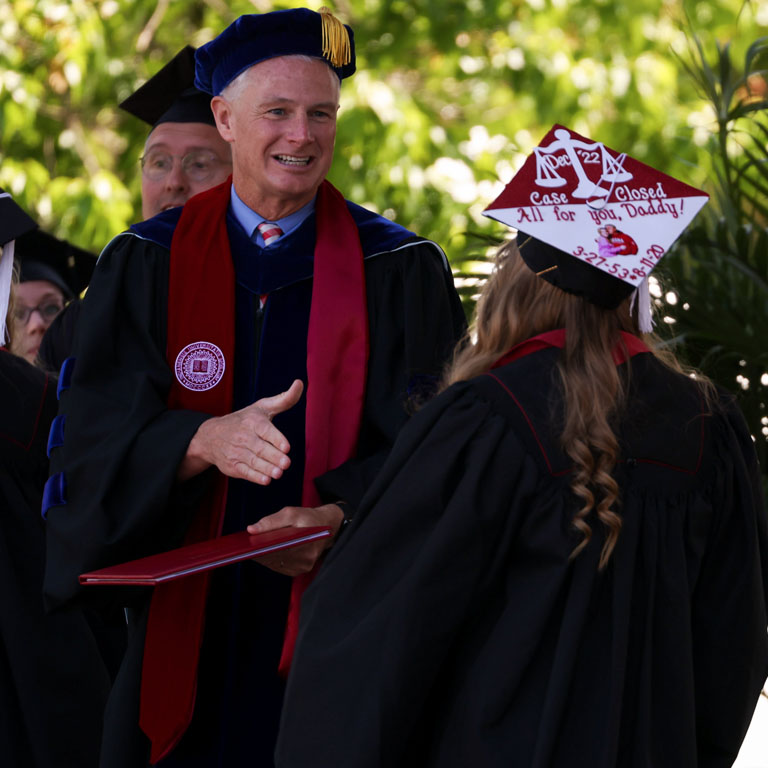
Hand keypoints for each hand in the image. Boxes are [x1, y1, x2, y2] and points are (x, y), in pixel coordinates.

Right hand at [177, 380, 302, 483]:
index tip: (286, 447)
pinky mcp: (232, 466)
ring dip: (267, 468)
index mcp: (253, 421)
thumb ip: (284, 399)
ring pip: (253, 461)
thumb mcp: (262, 407)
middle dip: (274, 456)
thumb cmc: (244, 420)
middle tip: (286, 463)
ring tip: (279, 473)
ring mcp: (236, 452)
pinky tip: (266, 480)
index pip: (265, 430)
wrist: (211, 436)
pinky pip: (245, 472)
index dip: (276, 439)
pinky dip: (255, 477)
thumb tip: (300, 383)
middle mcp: (243, 436)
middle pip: (260, 448)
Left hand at [247, 503, 344, 576]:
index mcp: (305, 543)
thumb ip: (271, 521)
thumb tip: (251, 530)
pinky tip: (262, 552)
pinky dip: (270, 559)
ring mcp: (303, 567)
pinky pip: (280, 567)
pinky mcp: (300, 570)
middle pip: (274, 558)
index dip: (259, 549)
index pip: (276, 550)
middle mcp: (305, 559)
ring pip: (275, 564)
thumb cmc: (310, 518)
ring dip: (263, 556)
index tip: (246, 546)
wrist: (328, 526)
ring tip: (250, 548)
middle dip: (258, 551)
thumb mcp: (291, 513)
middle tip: (244, 546)